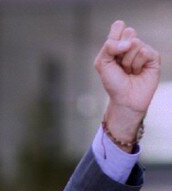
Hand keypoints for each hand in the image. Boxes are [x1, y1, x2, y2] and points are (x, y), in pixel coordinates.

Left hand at [94, 21, 160, 149]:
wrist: (125, 99)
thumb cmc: (113, 82)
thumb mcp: (102, 63)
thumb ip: (109, 47)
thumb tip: (128, 42)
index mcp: (118, 44)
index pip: (119, 26)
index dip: (115, 35)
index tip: (112, 51)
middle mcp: (132, 45)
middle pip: (128, 32)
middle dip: (120, 51)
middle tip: (120, 65)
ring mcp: (143, 50)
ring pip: (135, 43)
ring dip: (128, 61)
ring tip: (129, 71)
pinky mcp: (153, 57)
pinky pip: (144, 52)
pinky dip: (138, 64)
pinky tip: (138, 72)